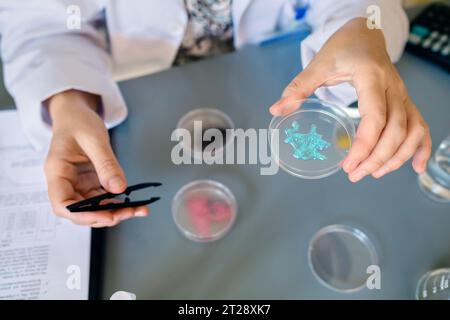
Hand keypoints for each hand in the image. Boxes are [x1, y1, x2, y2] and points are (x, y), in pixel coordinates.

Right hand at [45, 90, 148, 226]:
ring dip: (115, 212)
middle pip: (81, 211)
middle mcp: (66, 183)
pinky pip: (103, 198)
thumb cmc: (78, 122)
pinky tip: (134, 203)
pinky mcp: (91, 183)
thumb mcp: (94, 139)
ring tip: (138, 209)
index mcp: (57, 172)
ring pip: (94, 208)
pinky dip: (118, 203)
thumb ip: (106, 164)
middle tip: (130, 212)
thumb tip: (118, 188)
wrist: (76, 114)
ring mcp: (79, 184)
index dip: (83, 215)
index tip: (107, 215)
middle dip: (105, 215)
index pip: (63, 204)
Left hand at [269, 18, 431, 181]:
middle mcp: (392, 87)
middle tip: (355, 175)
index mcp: (370, 77)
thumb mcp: (319, 64)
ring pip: (412, 131)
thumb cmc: (343, 48)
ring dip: (397, 157)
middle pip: (396, 130)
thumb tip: (276, 110)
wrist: (365, 33)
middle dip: (378, 158)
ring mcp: (403, 95)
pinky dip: (420, 148)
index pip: (374, 117)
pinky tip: (415, 167)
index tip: (348, 166)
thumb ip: (298, 88)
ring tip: (374, 173)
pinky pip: (420, 126)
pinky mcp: (406, 101)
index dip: (363, 145)